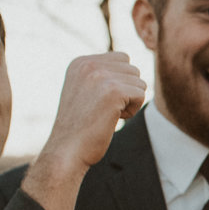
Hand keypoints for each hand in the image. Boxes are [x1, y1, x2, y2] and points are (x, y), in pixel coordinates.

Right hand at [21, 53, 147, 209]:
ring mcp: (101, 76)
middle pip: (133, 70)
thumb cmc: (79, 126)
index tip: (100, 100)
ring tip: (106, 114)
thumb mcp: (85, 90)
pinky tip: (112, 119)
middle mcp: (89, 64)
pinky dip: (132, 110)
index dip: (120, 82)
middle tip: (103, 109)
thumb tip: (130, 65)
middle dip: (127, 92)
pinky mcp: (114, 91)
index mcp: (80, 62)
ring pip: (139, 82)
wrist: (67, 150)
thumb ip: (102, 75)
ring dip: (130, 101)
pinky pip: (141, 94)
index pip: (122, 58)